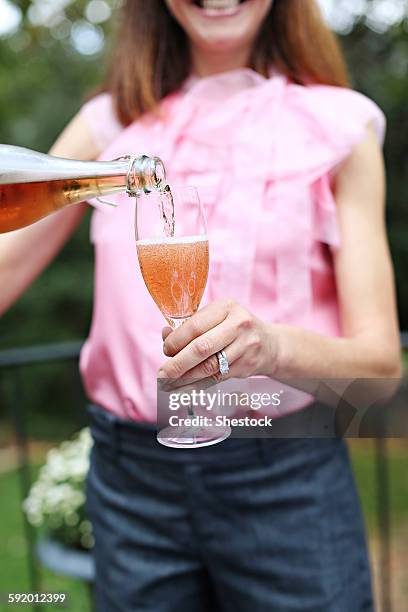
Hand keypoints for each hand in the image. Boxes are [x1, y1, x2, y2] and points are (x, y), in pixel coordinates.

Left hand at [158, 299, 277, 382]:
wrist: (271, 344)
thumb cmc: (235, 328)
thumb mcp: (218, 317)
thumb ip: (192, 324)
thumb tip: (165, 335)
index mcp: (226, 307)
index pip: (195, 325)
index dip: (176, 340)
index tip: (166, 349)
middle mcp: (238, 325)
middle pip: (202, 347)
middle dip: (178, 363)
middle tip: (163, 373)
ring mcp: (245, 346)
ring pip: (210, 366)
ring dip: (186, 377)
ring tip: (169, 382)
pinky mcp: (247, 366)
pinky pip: (217, 378)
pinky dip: (198, 384)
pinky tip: (185, 387)